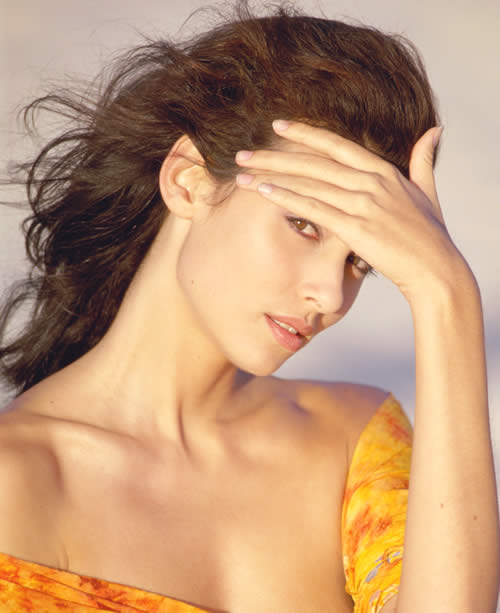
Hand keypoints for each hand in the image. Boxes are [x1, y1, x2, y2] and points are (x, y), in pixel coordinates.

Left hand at [234, 120, 465, 301]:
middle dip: (274, 156)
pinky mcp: (356, 228)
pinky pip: (314, 209)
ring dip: (272, 176)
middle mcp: (371, 181)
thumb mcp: (428, 191)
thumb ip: (423, 160)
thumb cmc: (430, 234)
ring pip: (308, 183)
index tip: (277, 126)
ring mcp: (363, 203)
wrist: (436, 268)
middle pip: (313, 163)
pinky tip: (264, 191)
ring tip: (242, 173)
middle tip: (244, 153)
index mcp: (384, 171)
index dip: (304, 133)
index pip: (336, 145)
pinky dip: (287, 198)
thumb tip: (434, 129)